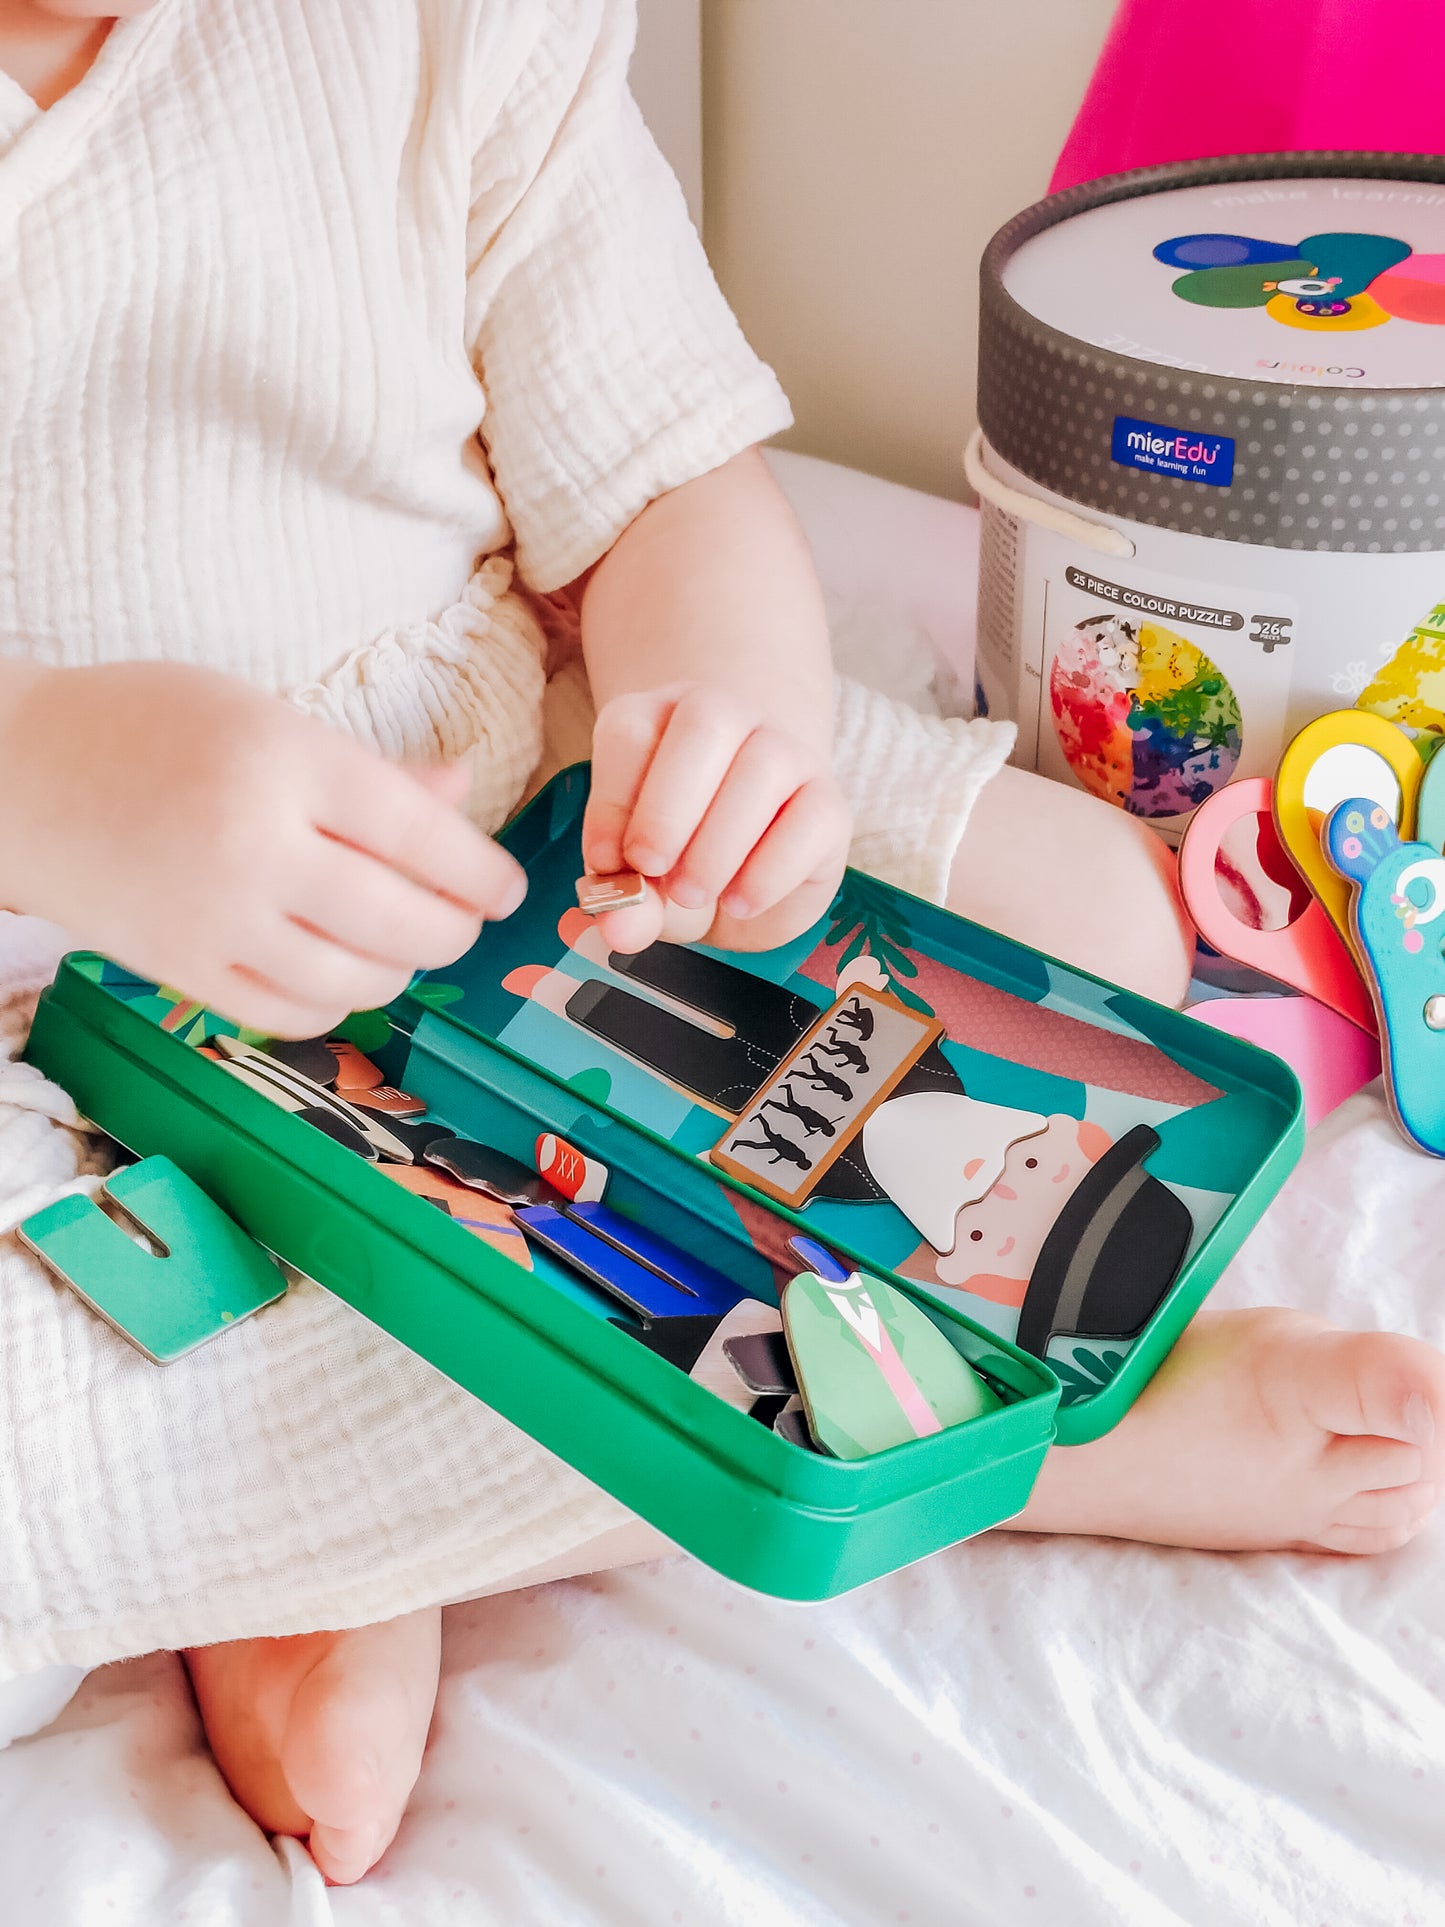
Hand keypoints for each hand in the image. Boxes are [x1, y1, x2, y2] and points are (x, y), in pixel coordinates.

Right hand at [0, 661, 525, 1036]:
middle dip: (455, 929)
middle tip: (463, 919)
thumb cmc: (149, 727)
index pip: (422, 835)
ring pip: (358, 981)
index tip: (507, 887)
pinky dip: (337, 1002)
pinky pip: (294, 1015)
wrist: (19, 774)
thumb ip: (369, 768)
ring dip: (400, 970)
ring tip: (403, 943)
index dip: (482, 872)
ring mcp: (218, 919)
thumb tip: (464, 789)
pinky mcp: (185, 970)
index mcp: (286, 764)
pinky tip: (341, 972)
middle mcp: (256, 846)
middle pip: (404, 921)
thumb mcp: (265, 715)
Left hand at [582, 683, 850, 953]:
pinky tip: (739, 902)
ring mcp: (786, 755)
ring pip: (764, 766)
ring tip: (691, 894)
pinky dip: (770, 870)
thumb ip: (625, 903)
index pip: (632, 730)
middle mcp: (726, 721)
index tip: (605, 862)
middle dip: (669, 805)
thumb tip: (621, 928)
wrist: (744, 889)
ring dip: (718, 842)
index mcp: (660, 720)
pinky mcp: (830, 804)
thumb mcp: (641, 886)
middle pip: (707, 721)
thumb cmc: (679, 866)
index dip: (612, 799)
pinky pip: (812, 819)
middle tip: (651, 870)